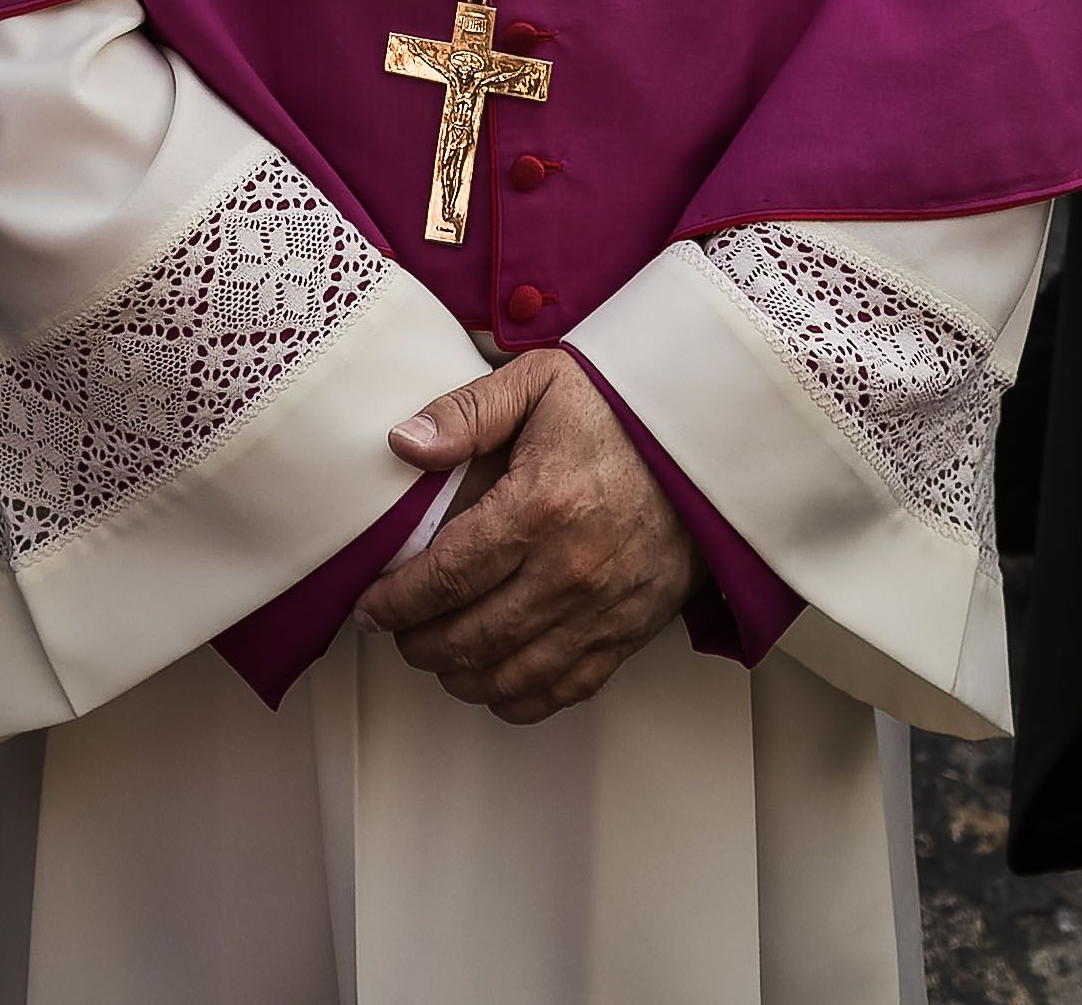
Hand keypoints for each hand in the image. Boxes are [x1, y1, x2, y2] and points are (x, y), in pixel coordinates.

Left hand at [359, 348, 700, 721]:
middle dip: (418, 642)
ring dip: (460, 675)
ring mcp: (603, 610)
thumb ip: (466, 413)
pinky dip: (517, 699)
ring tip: (435, 654)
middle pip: (470, 637)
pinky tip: (491, 680)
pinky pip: (563, 689)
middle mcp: (571, 571)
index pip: (447, 577)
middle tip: (396, 629)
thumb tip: (403, 444)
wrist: (710, 438)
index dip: (398, 602)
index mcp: (540, 508)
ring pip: (510, 676)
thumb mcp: (538, 383)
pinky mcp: (630, 632)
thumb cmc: (620, 409)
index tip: (371, 606)